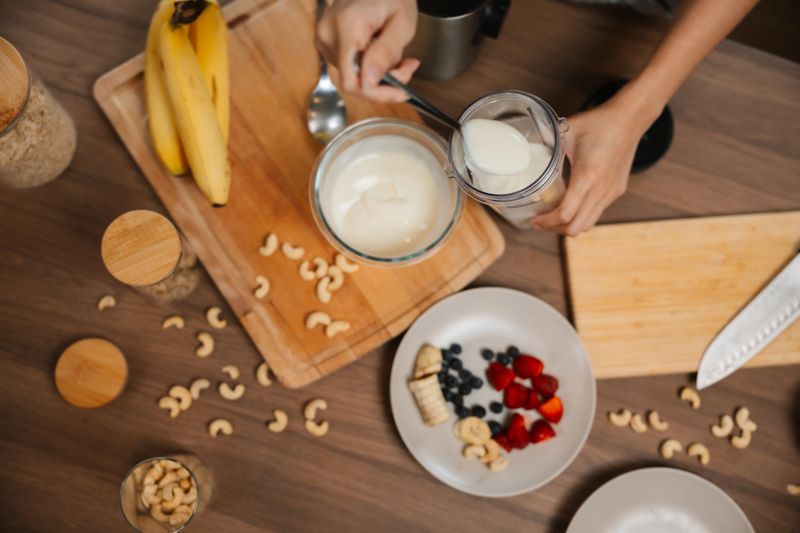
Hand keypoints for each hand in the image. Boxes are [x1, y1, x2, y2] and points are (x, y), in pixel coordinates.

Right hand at [315, 0, 419, 102]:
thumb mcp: (403, 24)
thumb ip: (386, 53)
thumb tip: (369, 82)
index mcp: (347, 27)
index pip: (352, 81)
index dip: (376, 93)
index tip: (401, 92)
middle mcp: (329, 35)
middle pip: (354, 82)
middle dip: (383, 81)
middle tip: (407, 65)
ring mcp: (324, 40)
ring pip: (353, 77)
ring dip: (378, 73)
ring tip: (393, 51)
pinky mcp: (326, 44)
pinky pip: (349, 68)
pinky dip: (368, 66)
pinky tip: (380, 50)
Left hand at [532, 92, 656, 235]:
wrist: (630, 119)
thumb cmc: (600, 123)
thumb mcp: (568, 129)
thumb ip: (546, 139)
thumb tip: (525, 145)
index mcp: (587, 176)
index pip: (565, 213)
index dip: (547, 222)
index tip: (535, 220)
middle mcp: (601, 189)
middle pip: (576, 227)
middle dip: (556, 229)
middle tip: (542, 222)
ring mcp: (611, 192)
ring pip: (588, 224)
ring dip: (569, 225)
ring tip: (555, 217)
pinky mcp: (616, 191)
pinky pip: (597, 213)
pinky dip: (581, 216)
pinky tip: (571, 205)